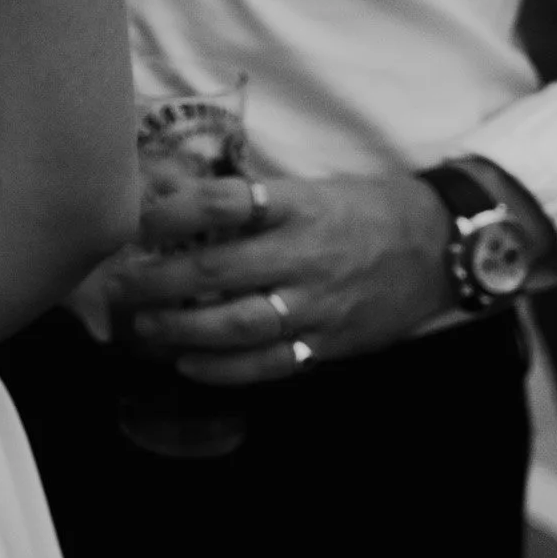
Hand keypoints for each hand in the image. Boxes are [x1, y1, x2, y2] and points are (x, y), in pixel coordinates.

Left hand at [104, 170, 454, 382]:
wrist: (438, 248)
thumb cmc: (361, 210)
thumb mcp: (309, 188)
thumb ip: (248, 198)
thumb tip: (169, 192)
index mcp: (298, 205)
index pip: (226, 203)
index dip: (175, 212)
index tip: (137, 223)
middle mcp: (305, 254)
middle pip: (219, 271)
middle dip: (158, 282)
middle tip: (118, 286)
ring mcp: (318, 304)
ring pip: (239, 324)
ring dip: (181, 330)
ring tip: (143, 328)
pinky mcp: (329, 343)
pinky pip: (271, 363)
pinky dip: (225, 369)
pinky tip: (189, 364)